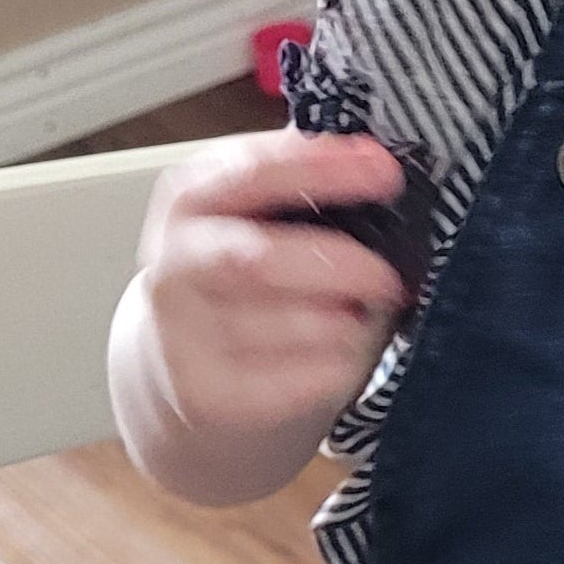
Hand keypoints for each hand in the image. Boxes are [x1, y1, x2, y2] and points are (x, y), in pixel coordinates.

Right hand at [133, 128, 409, 443]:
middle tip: (387, 277)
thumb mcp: (250, 218)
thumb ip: (301, 187)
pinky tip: (342, 357)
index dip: (323, 169)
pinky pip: (293, 380)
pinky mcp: (205, 396)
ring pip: (286, 325)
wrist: (177, 374)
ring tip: (361, 318)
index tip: (385, 172)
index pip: (254, 172)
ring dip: (345, 321)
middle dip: (339, 265)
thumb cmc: (234, 283)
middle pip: (259, 260)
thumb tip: (376, 167)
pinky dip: (335, 367)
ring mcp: (181, 336)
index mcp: (191, 203)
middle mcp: (175, 267)